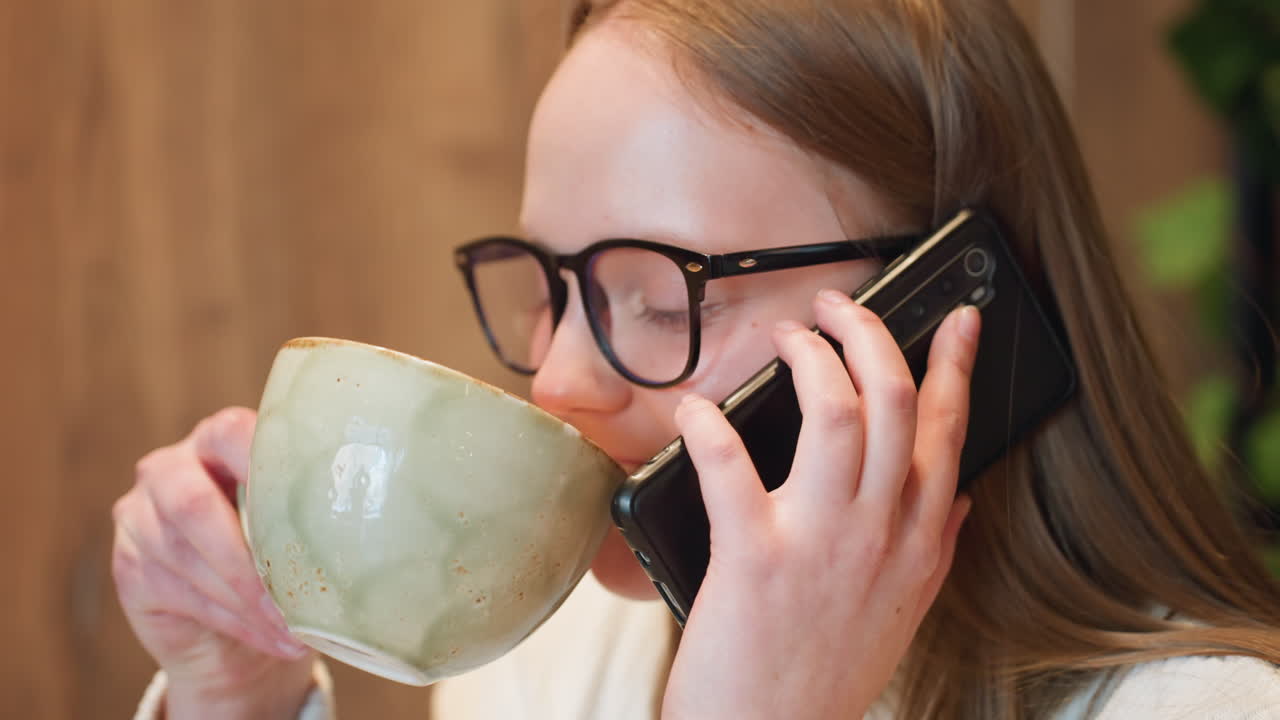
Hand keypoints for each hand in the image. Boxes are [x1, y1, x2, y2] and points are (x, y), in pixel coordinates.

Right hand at [112, 407, 315, 718]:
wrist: (235, 618)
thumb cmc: (278, 551)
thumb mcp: (296, 517)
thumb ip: (314, 502)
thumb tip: (382, 513)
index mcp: (217, 438)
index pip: (231, 433)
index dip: (262, 462)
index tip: (304, 500)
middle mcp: (168, 469)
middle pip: (194, 505)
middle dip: (247, 559)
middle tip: (295, 597)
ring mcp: (140, 516)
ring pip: (188, 559)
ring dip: (249, 602)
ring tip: (297, 630)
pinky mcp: (130, 567)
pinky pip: (183, 596)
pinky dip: (238, 623)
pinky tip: (275, 638)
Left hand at [662, 291, 978, 719]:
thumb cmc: (825, 674)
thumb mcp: (902, 611)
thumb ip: (933, 547)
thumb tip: (958, 495)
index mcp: (918, 544)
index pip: (950, 432)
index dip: (956, 363)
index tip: (958, 319)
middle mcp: (880, 534)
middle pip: (896, 401)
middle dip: (870, 333)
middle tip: (838, 306)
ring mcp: (820, 543)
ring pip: (837, 413)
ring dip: (810, 357)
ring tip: (786, 337)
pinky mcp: (754, 559)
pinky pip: (731, 466)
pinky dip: (710, 425)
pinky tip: (697, 408)